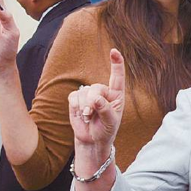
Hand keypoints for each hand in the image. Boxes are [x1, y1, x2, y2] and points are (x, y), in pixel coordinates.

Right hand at [68, 49, 125, 167]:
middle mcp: (103, 91)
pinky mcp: (76, 98)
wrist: (92, 139)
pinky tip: (81, 115)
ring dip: (83, 107)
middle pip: (95, 88)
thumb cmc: (106, 130)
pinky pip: (73, 97)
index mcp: (116, 94)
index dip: (117, 63)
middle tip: (91, 115)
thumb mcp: (110, 122)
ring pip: (83, 92)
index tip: (114, 51)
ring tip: (88, 117)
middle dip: (92, 102)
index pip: (117, 76)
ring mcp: (89, 94)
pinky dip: (75, 107)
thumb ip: (104, 109)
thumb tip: (95, 98)